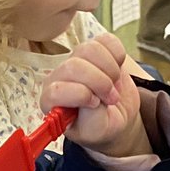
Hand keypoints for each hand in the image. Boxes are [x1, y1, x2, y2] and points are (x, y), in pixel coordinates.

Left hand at [40, 33, 149, 157]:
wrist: (116, 115)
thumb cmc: (100, 126)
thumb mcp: (96, 131)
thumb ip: (90, 116)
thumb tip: (92, 94)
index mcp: (51, 101)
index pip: (56, 90)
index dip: (81, 95)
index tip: (96, 104)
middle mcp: (59, 77)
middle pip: (75, 66)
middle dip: (100, 83)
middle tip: (112, 98)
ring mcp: (76, 59)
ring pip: (90, 49)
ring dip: (110, 69)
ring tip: (115, 86)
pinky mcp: (95, 49)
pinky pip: (106, 40)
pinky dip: (118, 55)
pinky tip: (118, 71)